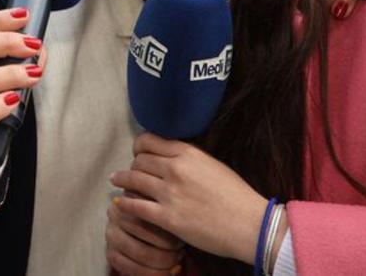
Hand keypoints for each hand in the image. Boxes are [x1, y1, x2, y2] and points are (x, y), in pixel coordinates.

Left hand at [111, 135, 264, 263]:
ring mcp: (169, 193)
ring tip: (116, 181)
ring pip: (134, 180)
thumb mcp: (213, 165)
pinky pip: (136, 206)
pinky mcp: (167, 217)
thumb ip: (190, 159)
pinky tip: (121, 204)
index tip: (137, 152)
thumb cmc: (237, 196)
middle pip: (139, 160)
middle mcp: (175, 169)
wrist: (250, 224)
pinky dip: (125, 203)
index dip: (139, 146)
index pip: (150, 141)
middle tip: (130, 171)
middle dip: (133, 165)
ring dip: (122, 180)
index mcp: (188, 153)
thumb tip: (171, 157)